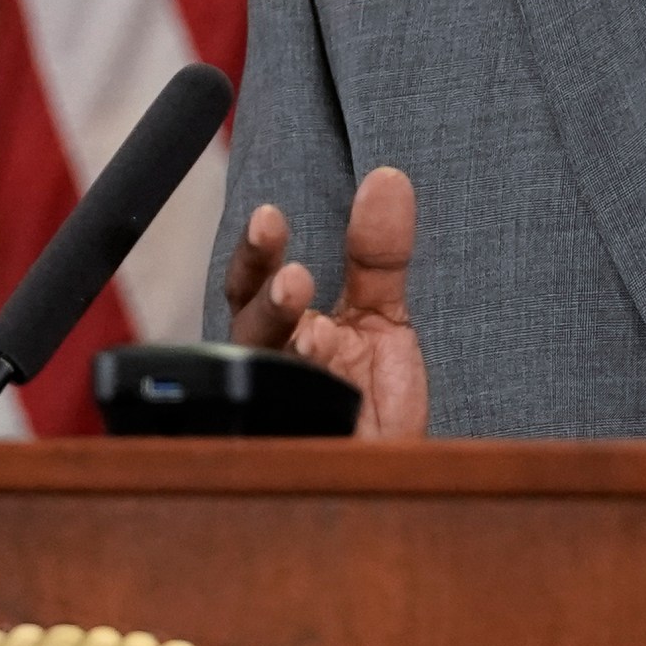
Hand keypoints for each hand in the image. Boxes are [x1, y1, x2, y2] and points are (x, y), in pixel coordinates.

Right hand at [221, 167, 427, 436]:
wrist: (396, 467)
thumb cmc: (372, 394)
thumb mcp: (381, 313)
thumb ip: (379, 253)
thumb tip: (388, 179)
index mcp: (281, 325)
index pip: (253, 282)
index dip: (257, 252)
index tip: (268, 217)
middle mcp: (272, 364)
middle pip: (250, 328)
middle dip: (268, 301)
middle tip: (294, 278)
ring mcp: (283, 410)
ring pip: (265, 377)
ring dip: (289, 351)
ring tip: (314, 333)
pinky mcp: (301, 453)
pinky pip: (293, 431)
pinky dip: (309, 406)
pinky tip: (330, 385)